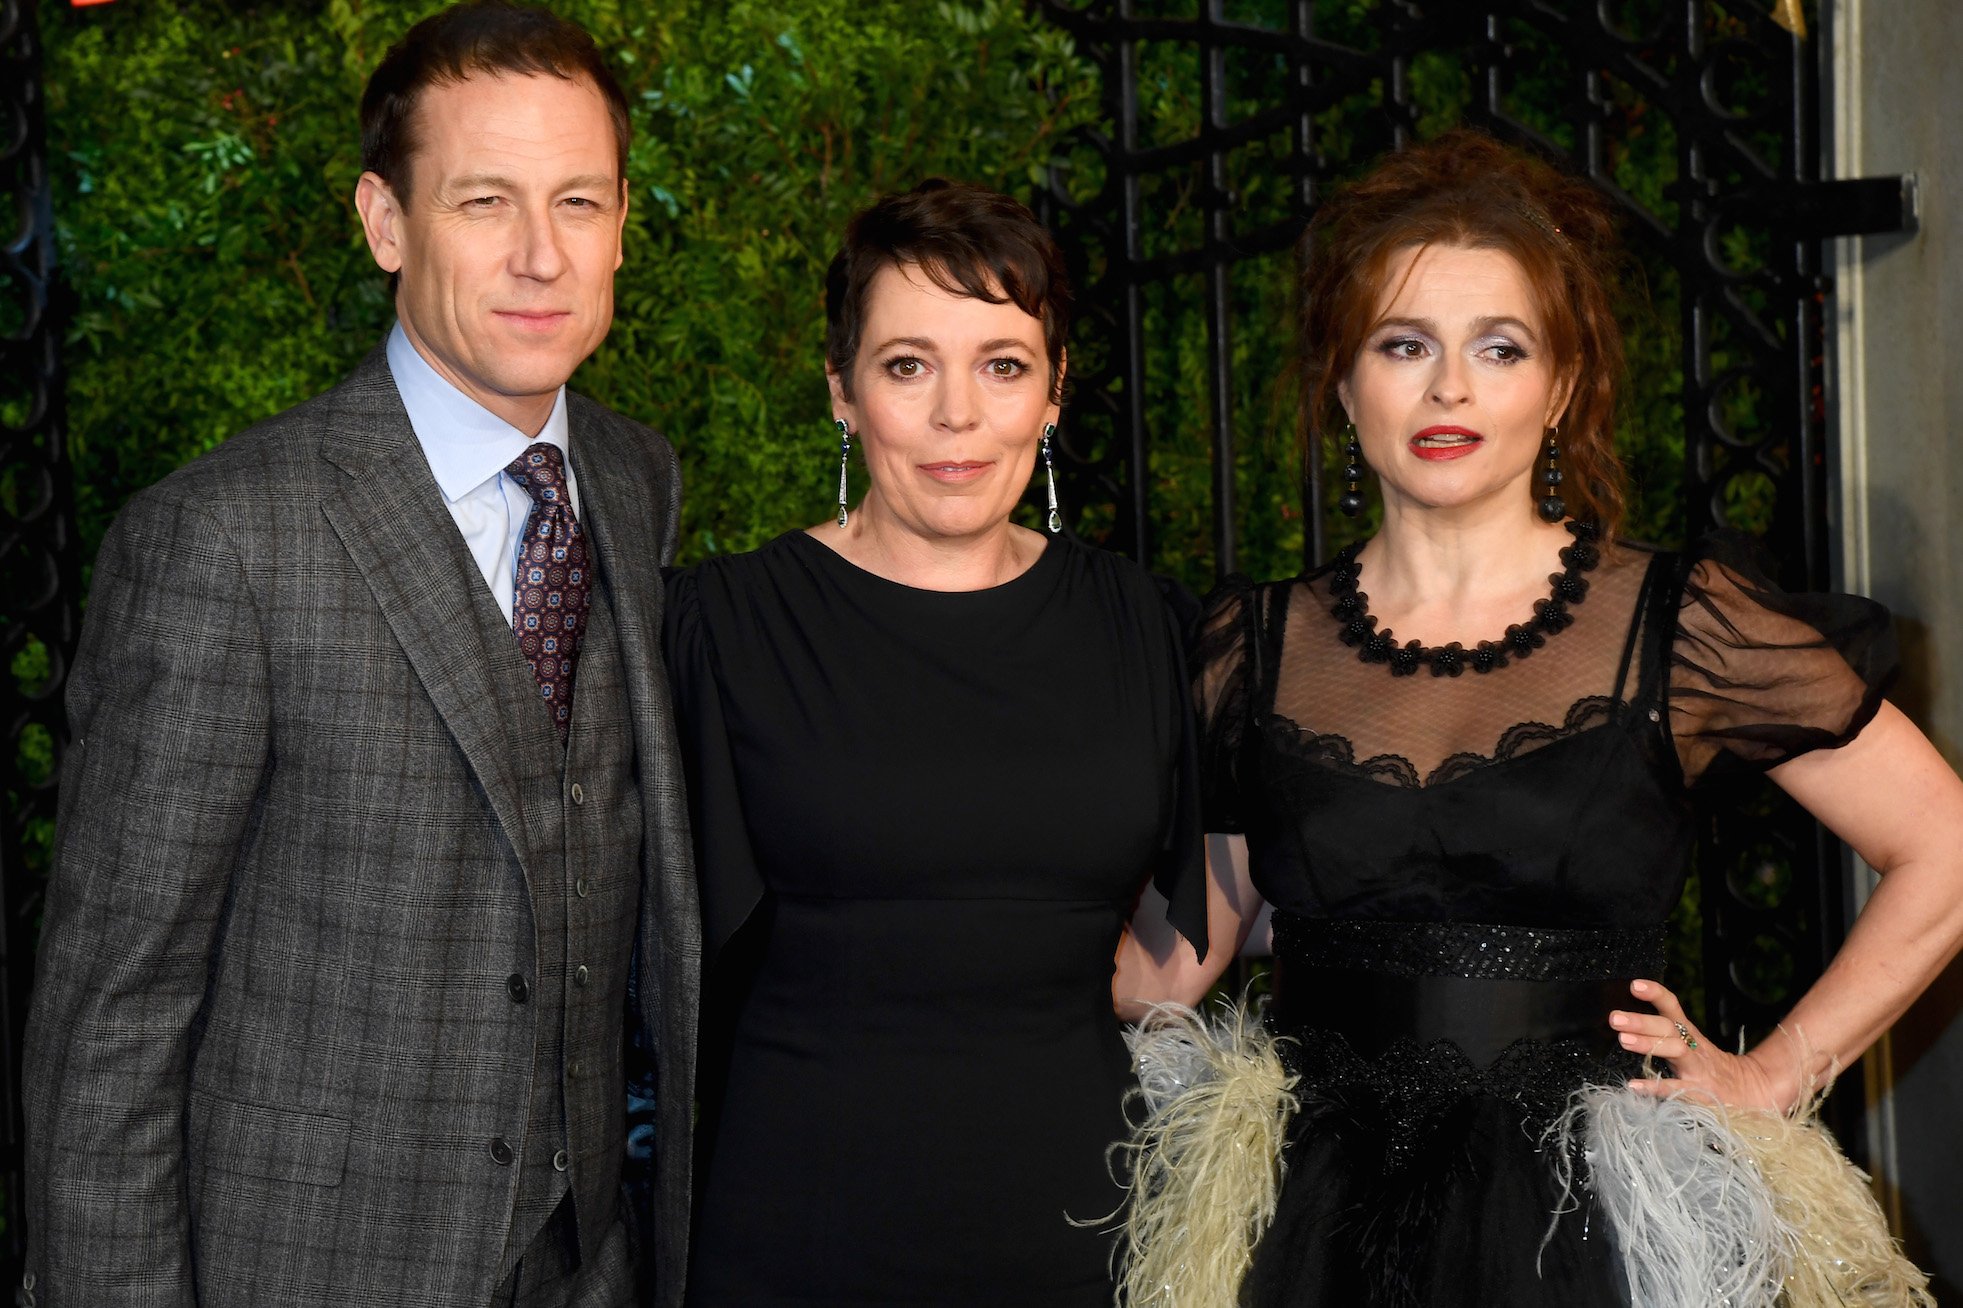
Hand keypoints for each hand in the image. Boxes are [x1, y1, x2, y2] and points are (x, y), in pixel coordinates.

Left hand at [1608, 979, 1791, 1112]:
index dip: (1655, 993)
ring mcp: (1697, 1069)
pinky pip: (1676, 1089)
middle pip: (1667, 1028)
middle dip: (1641, 1021)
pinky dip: (1655, 1087)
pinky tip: (1633, 1085)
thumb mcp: (1693, 1046)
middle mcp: (1693, 1048)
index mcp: (1690, 1034)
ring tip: (1622, 1040)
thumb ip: (1666, 1035)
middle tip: (1614, 1017)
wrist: (1755, 1093)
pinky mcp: (1700, 1093)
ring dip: (1648, 1044)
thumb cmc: (1714, 1069)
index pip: (1672, 1007)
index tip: (1634, 984)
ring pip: (1674, 1050)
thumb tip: (1628, 1024)